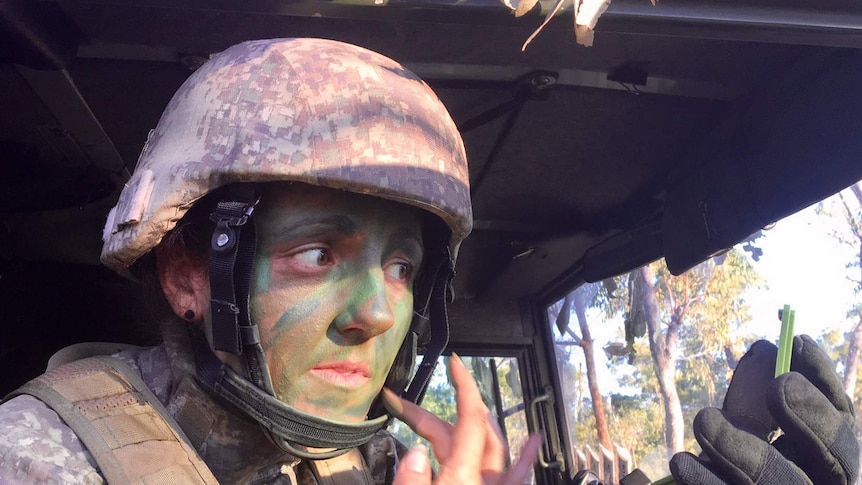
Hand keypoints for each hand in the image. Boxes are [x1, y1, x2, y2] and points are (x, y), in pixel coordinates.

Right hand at [383, 354, 540, 484]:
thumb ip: (412, 481)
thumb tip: (415, 455)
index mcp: (462, 477)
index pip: (470, 418)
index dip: (464, 385)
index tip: (456, 362)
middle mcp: (484, 480)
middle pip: (470, 432)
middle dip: (437, 416)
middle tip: (405, 408)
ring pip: (494, 446)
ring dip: (479, 422)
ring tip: (467, 402)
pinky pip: (518, 473)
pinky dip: (526, 454)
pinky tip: (534, 440)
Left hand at [670, 335, 857, 484]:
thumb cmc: (732, 462)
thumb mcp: (746, 429)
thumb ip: (756, 399)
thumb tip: (764, 349)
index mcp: (824, 462)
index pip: (841, 424)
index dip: (825, 384)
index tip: (799, 342)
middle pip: (834, 460)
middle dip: (810, 418)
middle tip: (779, 384)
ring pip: (778, 484)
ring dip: (743, 450)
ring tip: (706, 419)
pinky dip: (707, 483)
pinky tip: (683, 462)